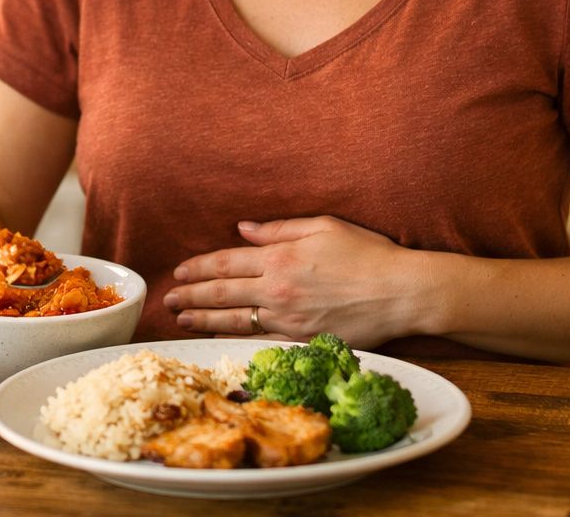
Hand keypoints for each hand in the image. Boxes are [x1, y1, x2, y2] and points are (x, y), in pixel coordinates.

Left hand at [163, 216, 424, 346]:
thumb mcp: (323, 226)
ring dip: (203, 320)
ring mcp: (288, 319)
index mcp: (280, 257)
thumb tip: (243, 229)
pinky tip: (219, 339)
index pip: (226, 263)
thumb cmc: (368, 253)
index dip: (198, 268)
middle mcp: (278, 289)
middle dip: (190, 296)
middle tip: (169, 300)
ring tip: (182, 319)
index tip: (179, 272)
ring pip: (234, 321)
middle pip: (221, 294)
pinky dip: (235, 341)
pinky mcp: (302, 341)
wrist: (401, 292)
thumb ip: (279, 229)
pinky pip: (260, 342)